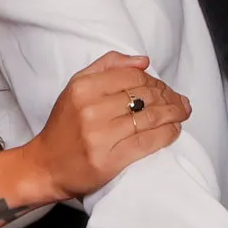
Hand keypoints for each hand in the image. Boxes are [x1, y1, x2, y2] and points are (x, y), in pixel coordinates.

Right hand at [29, 51, 189, 200]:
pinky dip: (167, 134)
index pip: (133, 76)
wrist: (45, 166)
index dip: (155, 81)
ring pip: (150, 117)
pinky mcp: (110, 159)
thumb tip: (144, 61)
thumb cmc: (64, 125)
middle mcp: (91, 109)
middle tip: (180, 102)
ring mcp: (101, 135)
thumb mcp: (76, 86)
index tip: (164, 88)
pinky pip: (148, 142)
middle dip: (169, 97)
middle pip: (145, 96)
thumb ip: (108, 66)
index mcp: (84, 87)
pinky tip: (175, 130)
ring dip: (174, 114)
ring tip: (183, 112)